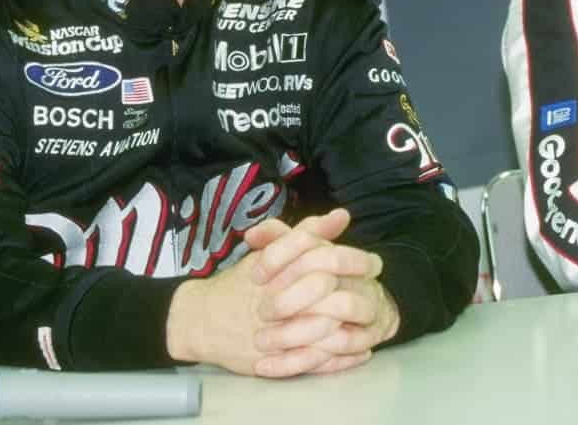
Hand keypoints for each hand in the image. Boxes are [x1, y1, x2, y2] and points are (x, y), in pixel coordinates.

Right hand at [165, 209, 396, 376]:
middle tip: (377, 290)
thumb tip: (342, 215)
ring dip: (350, 327)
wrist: (200, 320)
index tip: (375, 263)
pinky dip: (340, 358)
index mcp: (275, 270)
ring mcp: (273, 332)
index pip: (318, 258)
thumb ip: (307, 234)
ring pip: (320, 331)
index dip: (353, 260)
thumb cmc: (242, 283)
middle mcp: (274, 300)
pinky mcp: (272, 360)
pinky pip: (312, 361)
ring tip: (372, 322)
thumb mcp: (272, 253)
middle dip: (354, 292)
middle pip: (322, 293)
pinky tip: (360, 351)